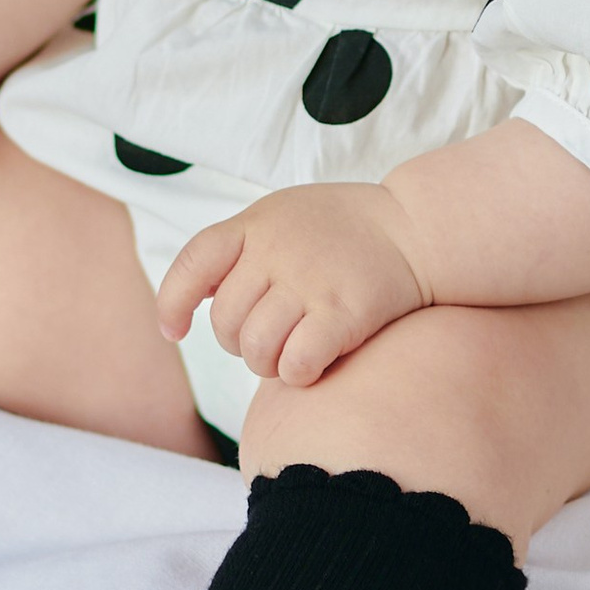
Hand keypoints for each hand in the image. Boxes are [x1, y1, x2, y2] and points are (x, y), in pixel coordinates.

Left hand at [157, 183, 430, 387]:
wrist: (416, 228)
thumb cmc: (343, 230)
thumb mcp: (282, 216)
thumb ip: (239, 248)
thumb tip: (193, 300)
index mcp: (255, 225)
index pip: (193, 264)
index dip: (173, 303)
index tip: (175, 331)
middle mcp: (275, 251)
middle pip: (225, 323)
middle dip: (240, 343)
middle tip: (272, 336)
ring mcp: (309, 281)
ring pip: (256, 349)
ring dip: (269, 364)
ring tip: (291, 351)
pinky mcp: (343, 312)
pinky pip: (296, 364)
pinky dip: (298, 373)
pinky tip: (315, 362)